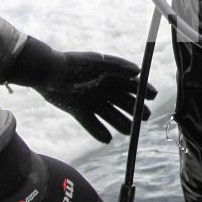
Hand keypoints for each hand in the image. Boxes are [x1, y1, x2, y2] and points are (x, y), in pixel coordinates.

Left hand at [9, 42, 155, 142]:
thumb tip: (138, 71)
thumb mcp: (97, 62)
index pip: (131, 85)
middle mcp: (103, 90)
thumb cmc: (74, 64)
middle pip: (124, 102)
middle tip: (144, 118)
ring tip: (129, 132)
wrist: (48, 72)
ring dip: (121, 123)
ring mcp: (91, 101)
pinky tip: (107, 139)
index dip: (143, 91)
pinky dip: (99, 132)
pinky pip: (92, 124)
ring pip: (110, 115)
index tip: (153, 97)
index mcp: (109, 76)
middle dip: (135, 111)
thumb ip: (117, 66)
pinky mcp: (79, 111)